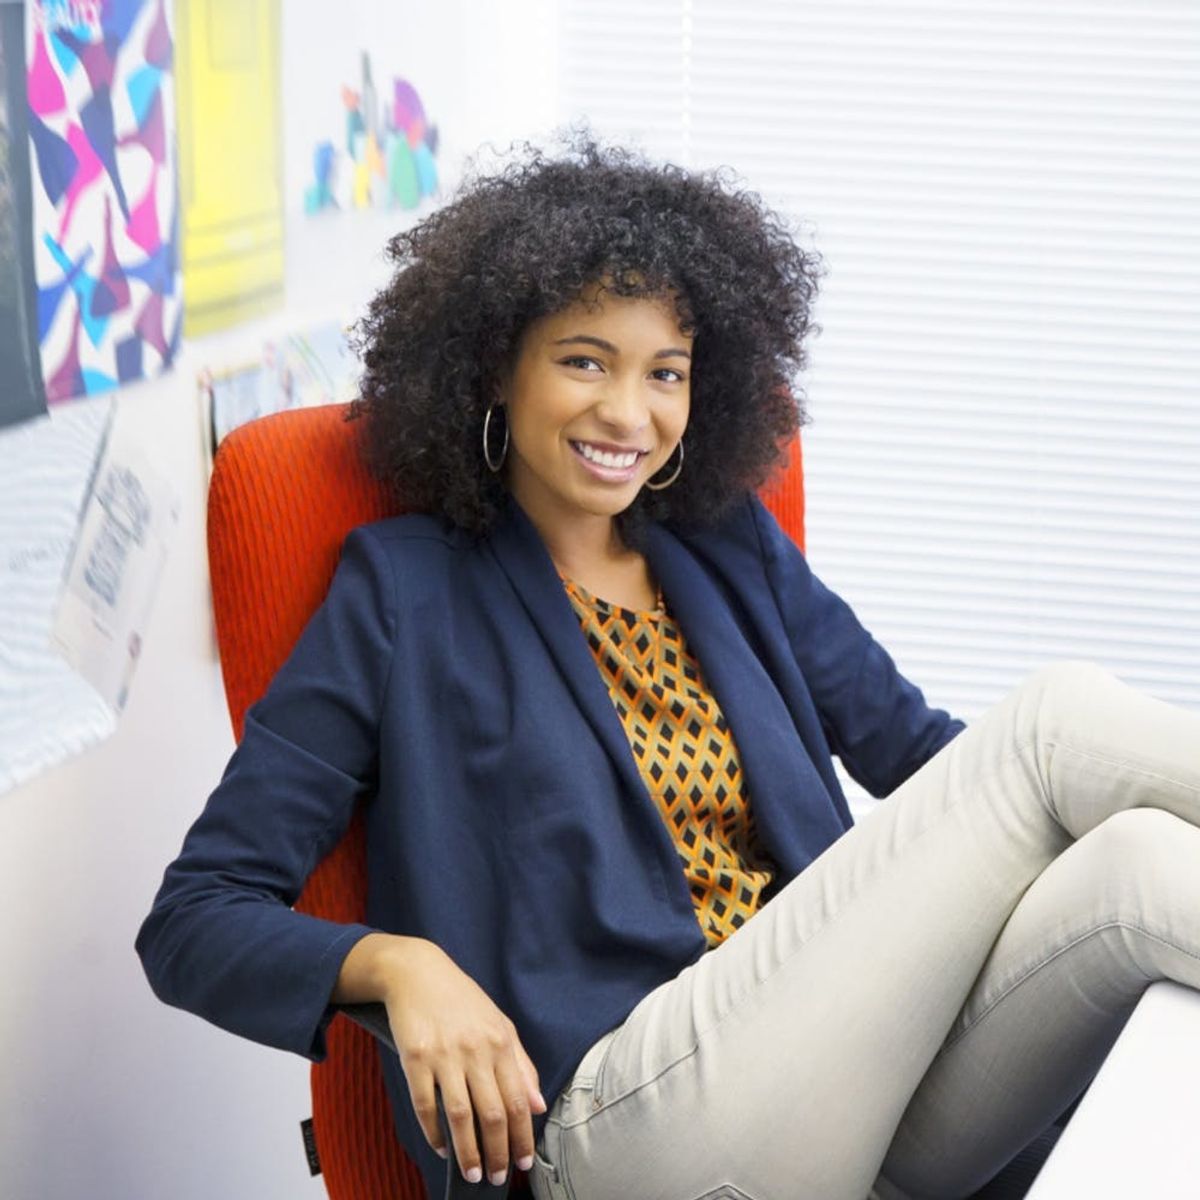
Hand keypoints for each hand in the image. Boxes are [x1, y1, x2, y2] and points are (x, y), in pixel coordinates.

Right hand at [335, 933, 546, 1184]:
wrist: (417, 972)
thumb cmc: (461, 1001)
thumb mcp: (499, 1024)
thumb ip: (521, 1065)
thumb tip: (538, 1106)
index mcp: (500, 1042)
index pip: (518, 1100)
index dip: (523, 1136)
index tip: (525, 1162)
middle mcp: (476, 1050)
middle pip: (492, 1114)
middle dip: (498, 1153)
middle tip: (498, 1177)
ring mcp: (444, 1055)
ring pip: (460, 1117)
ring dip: (467, 1152)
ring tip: (473, 1173)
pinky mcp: (415, 1058)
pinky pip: (425, 1105)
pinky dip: (434, 1134)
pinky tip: (442, 1148)